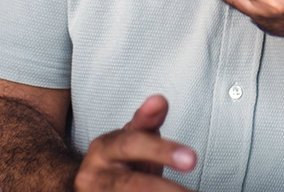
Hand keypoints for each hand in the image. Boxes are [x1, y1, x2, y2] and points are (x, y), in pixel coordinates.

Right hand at [75, 95, 195, 190]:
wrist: (91, 184)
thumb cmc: (120, 158)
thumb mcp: (132, 136)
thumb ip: (147, 120)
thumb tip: (159, 100)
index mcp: (103, 149)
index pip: (134, 146)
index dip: (163, 151)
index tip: (192, 160)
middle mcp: (93, 177)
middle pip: (130, 184)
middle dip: (164, 189)